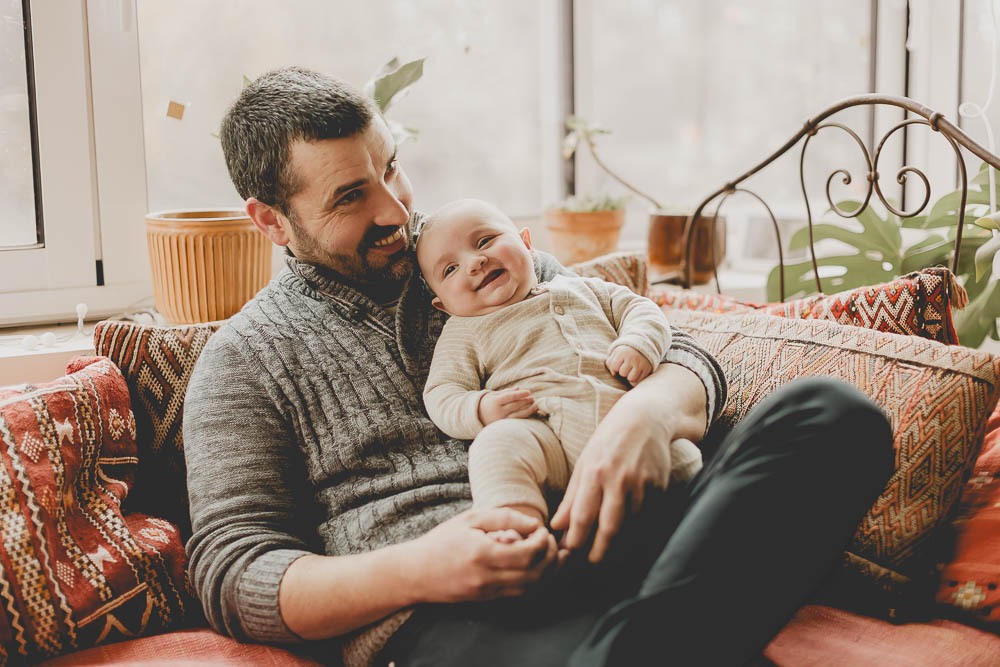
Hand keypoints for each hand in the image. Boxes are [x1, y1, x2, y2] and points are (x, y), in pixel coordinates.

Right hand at [409, 508, 557, 602]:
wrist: (415, 573)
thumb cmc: (442, 541)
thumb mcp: (470, 519)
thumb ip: (504, 518)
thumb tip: (535, 524)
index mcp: (482, 554)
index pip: (528, 554)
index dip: (544, 542)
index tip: (543, 530)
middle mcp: (487, 578)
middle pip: (536, 574)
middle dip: (551, 557)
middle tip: (552, 542)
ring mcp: (488, 593)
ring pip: (532, 588)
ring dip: (548, 572)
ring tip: (551, 554)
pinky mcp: (487, 600)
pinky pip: (520, 594)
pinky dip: (535, 581)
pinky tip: (537, 567)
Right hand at [478, 388, 536, 425]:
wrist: (475, 418)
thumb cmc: (486, 404)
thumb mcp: (493, 395)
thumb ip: (506, 392)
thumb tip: (519, 388)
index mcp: (494, 402)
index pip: (510, 397)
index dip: (520, 394)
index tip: (529, 392)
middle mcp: (498, 412)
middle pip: (515, 406)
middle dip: (525, 402)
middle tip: (533, 399)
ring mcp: (501, 421)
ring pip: (517, 415)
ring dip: (528, 410)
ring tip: (535, 406)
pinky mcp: (503, 427)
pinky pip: (516, 421)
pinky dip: (524, 417)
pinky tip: (529, 413)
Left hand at [550, 374, 676, 562]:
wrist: (645, 419)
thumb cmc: (609, 440)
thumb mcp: (585, 461)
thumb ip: (572, 496)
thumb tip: (557, 525)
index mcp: (595, 472)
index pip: (583, 515)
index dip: (576, 539)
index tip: (569, 552)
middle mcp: (619, 480)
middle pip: (610, 527)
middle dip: (600, 550)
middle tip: (592, 561)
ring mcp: (642, 484)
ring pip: (630, 525)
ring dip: (619, 541)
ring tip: (608, 549)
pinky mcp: (659, 487)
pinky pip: (646, 516)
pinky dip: (636, 527)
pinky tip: (629, 531)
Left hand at [605, 345, 652, 385]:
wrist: (641, 348)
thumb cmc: (625, 353)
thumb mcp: (616, 354)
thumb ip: (610, 363)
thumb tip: (613, 374)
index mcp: (623, 352)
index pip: (615, 367)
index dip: (615, 367)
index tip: (619, 363)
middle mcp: (633, 357)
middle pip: (623, 373)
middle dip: (623, 371)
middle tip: (626, 366)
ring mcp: (641, 364)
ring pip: (631, 379)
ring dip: (629, 376)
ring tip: (630, 370)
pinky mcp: (647, 369)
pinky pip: (638, 381)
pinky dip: (636, 379)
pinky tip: (636, 372)